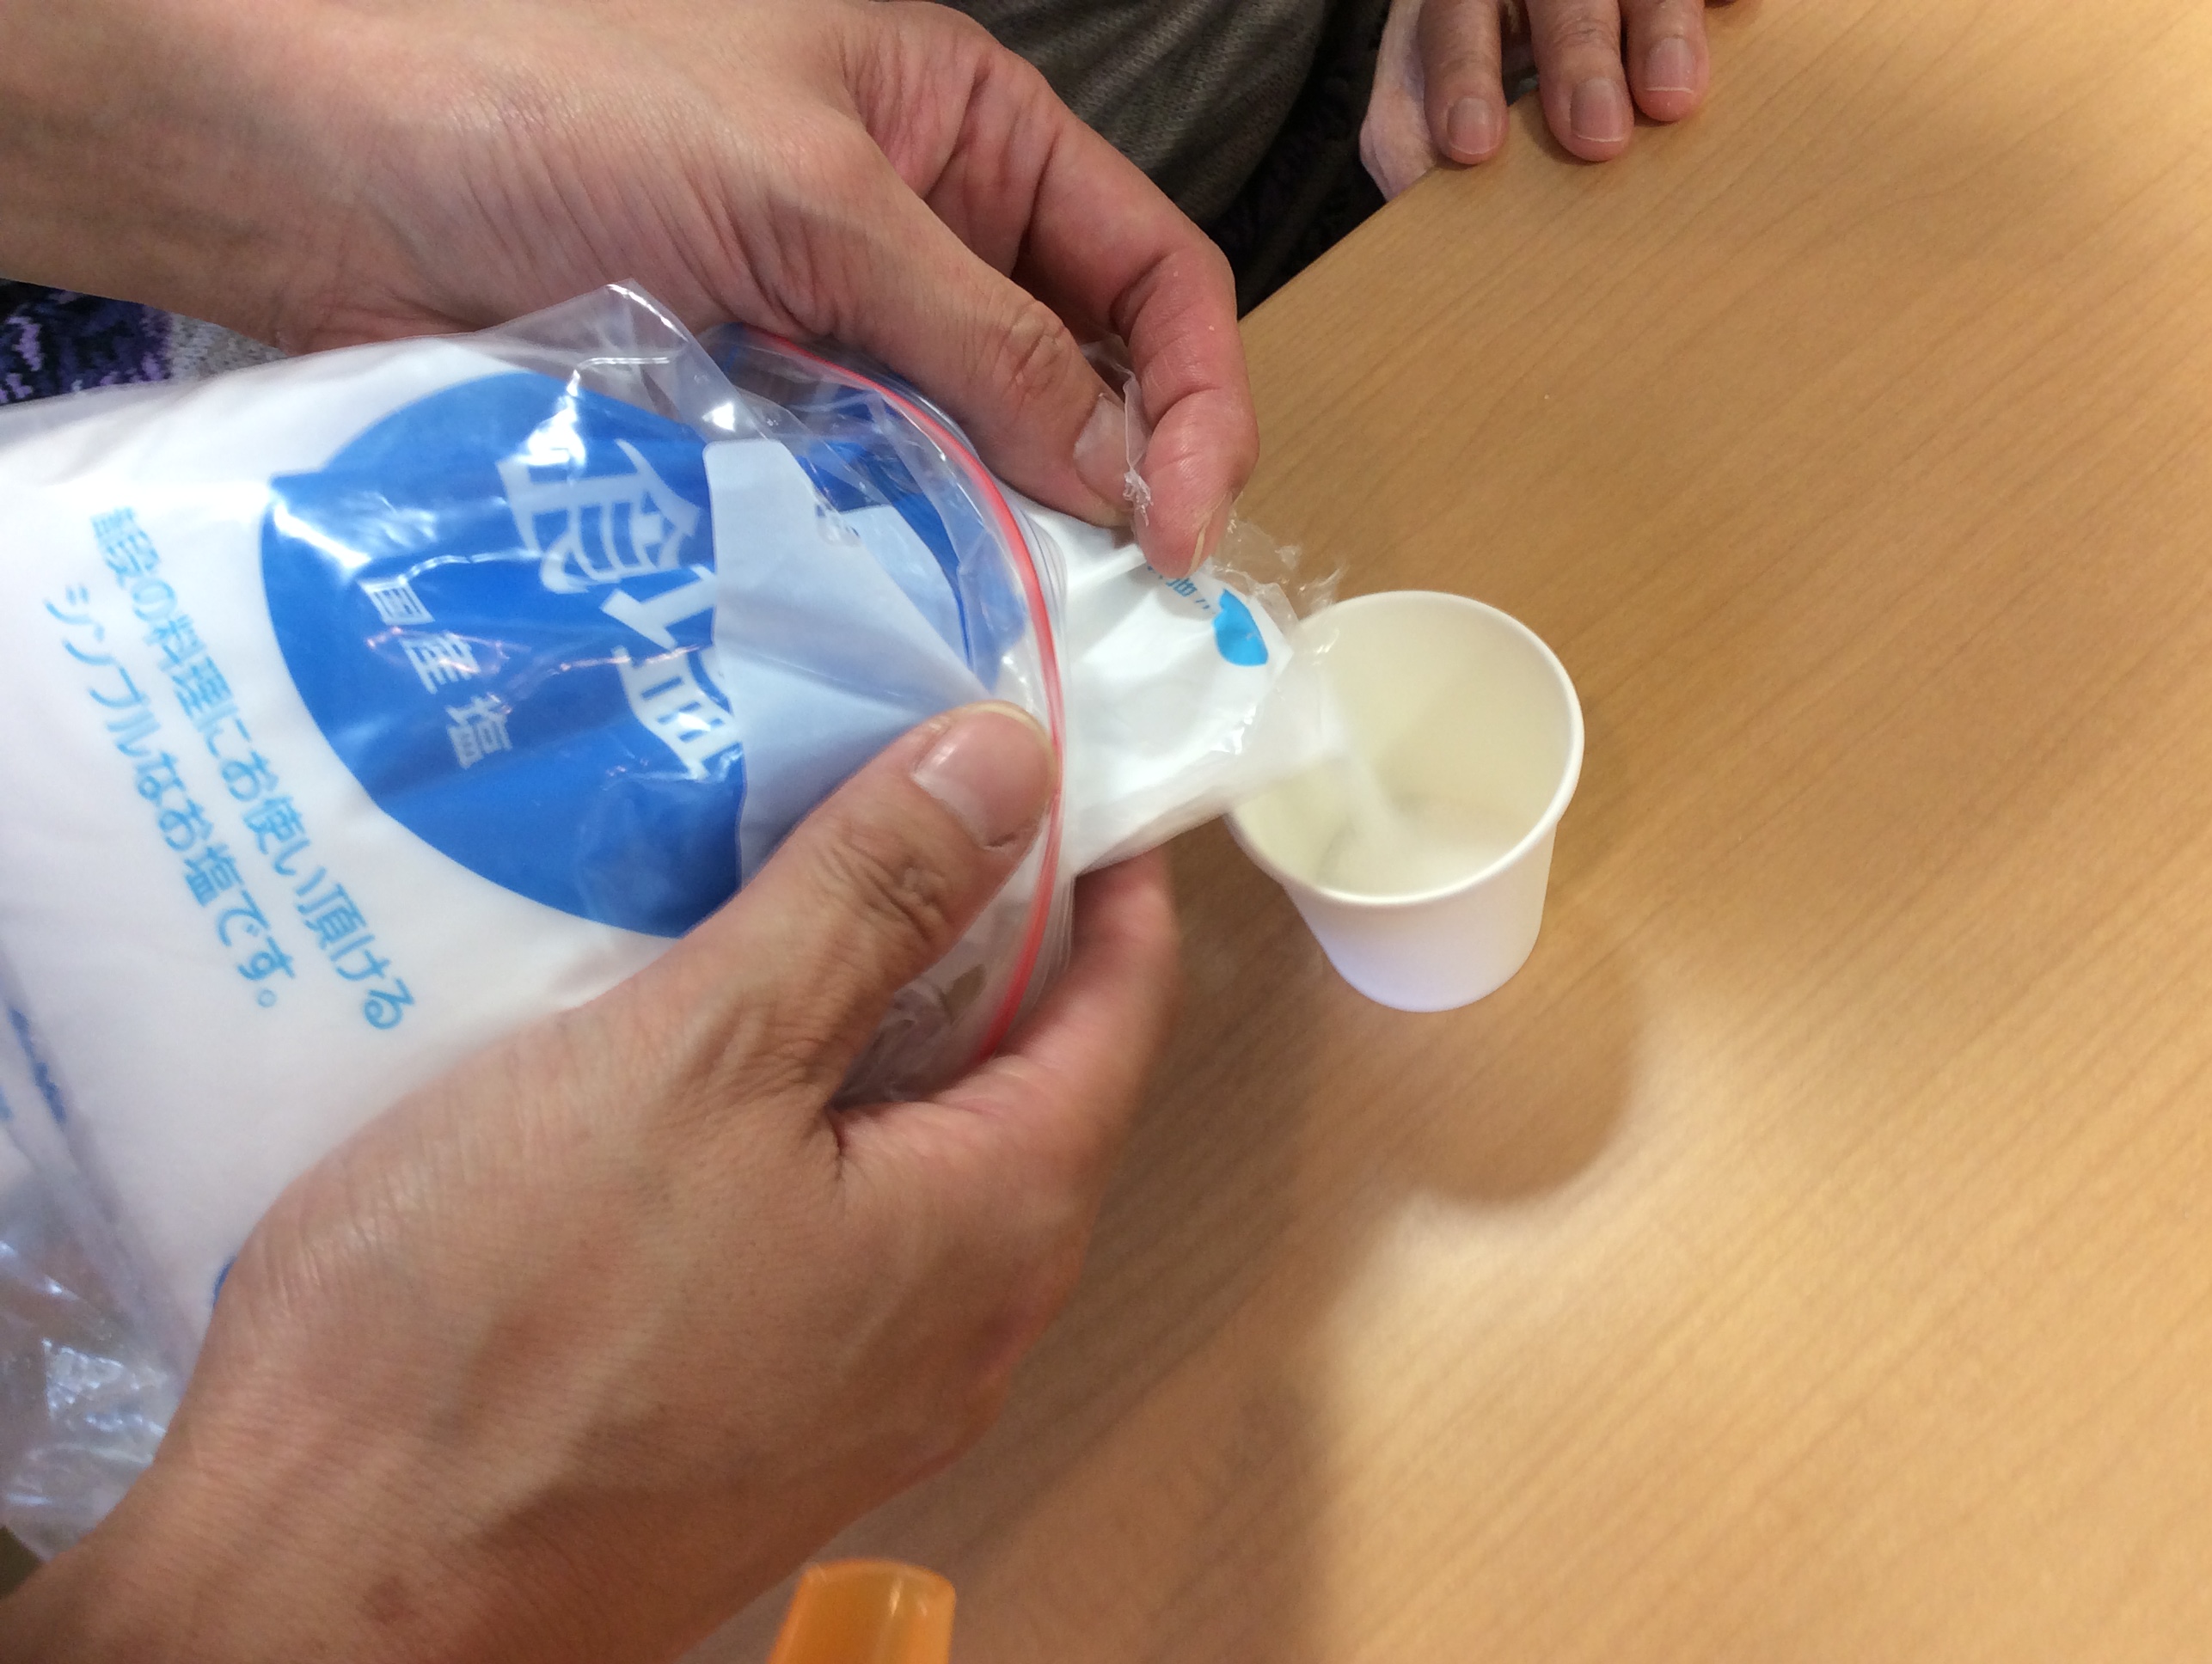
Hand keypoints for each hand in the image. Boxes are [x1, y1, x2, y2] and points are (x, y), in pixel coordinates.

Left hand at [0, 0, 1251, 575]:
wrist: (318, 169)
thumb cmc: (558, 103)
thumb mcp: (810, 193)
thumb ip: (981, 333)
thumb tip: (1126, 475)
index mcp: (962, 133)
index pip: (1147, 271)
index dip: (1196, 398)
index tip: (1187, 532)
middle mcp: (915, 242)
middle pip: (1075, 383)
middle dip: (1114, 495)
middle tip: (1117, 629)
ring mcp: (830, 345)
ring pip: (970, 466)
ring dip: (1004, 552)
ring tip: (1018, 650)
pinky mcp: (749, 434)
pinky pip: (860, 515)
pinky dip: (896, 575)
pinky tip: (908, 638)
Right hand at [0, 705, 1180, 1662]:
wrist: (328, 1588)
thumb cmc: (508, 1314)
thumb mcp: (702, 1055)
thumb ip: (870, 900)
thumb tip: (1012, 761)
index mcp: (997, 1223)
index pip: (1122, 1007)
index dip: (1104, 873)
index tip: (1046, 756)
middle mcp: (968, 1325)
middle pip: (1029, 1082)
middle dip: (987, 933)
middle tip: (895, 795)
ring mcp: (867, 1391)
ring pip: (922, 1158)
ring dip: (882, 1025)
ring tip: (793, 892)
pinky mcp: (760, 1422)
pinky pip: (834, 1233)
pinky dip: (805, 1122)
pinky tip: (707, 1053)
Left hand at [1363, 0, 1719, 195]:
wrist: (1522, 2)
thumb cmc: (1473, 59)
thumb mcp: (1420, 89)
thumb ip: (1409, 141)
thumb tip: (1418, 210)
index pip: (1453, 23)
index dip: (1462, 78)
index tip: (1472, 145)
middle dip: (1575, 58)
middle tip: (1596, 136)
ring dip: (1657, 32)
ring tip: (1672, 99)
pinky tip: (1736, 14)